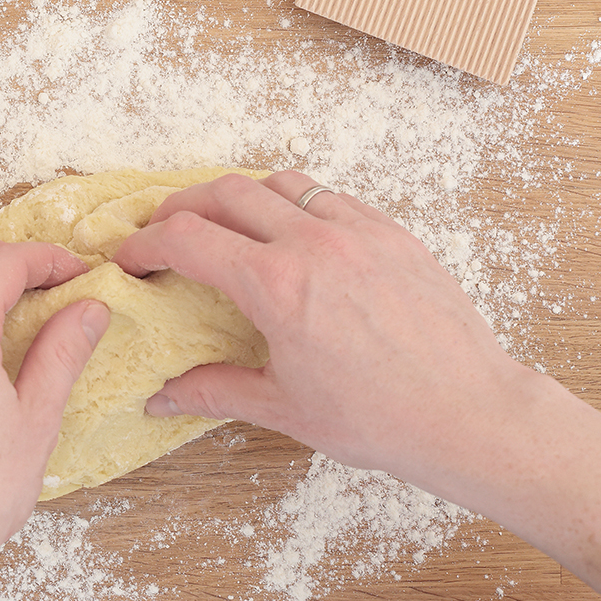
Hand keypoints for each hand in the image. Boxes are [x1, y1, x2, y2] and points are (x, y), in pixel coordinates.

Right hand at [112, 170, 600, 600]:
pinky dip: (294, 203)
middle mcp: (312, 242)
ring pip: (278, 183)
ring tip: (224, 223)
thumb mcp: (284, 408)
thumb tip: (161, 399)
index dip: (144, 244)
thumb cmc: (379, 417)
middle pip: (224, 193)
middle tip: (164, 232)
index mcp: (275, 285)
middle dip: (181, 207)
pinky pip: (329, 195)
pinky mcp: (392, 232)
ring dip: (238, 195)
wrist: (469, 413)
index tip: (131, 259)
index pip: (186, 239)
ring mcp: (356, 230)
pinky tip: (291, 233)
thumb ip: (214, 391)